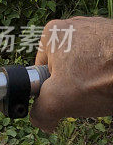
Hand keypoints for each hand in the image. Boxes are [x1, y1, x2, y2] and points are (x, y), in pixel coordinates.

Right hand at [31, 16, 112, 131]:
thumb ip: (39, 113)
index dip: (52, 88)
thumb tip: (41, 120)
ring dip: (93, 78)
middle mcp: (74, 24)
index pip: (41, 69)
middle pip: (65, 65)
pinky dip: (109, 72)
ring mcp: (99, 28)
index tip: (67, 95)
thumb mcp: (57, 102)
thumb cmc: (101, 78)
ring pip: (87, 63)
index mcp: (52, 32)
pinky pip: (107, 59)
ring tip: (104, 86)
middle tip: (87, 92)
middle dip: (74, 83)